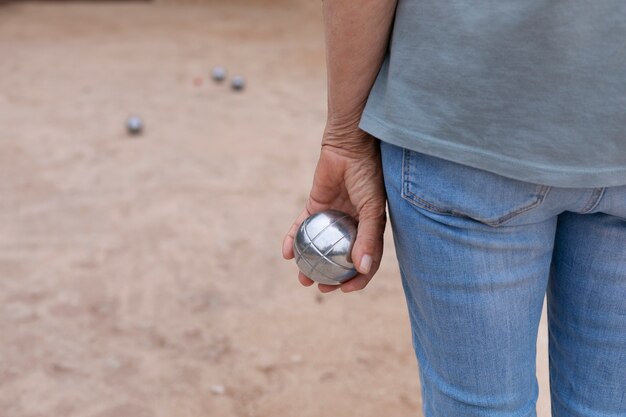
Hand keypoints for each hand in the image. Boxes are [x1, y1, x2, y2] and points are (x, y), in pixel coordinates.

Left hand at [282, 125, 386, 292]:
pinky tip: (286, 253)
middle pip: (339, 259)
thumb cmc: (368, 176)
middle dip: (330, 277)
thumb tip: (362, 269)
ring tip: (301, 278)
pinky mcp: (314, 206)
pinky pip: (302, 227)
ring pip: (318, 246)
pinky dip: (293, 239)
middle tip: (319, 288)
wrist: (349, 146)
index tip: (344, 290)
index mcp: (369, 230)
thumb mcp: (372, 209)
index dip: (357, 280)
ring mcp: (332, 218)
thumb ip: (369, 238)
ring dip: (310, 264)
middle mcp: (351, 227)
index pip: (365, 262)